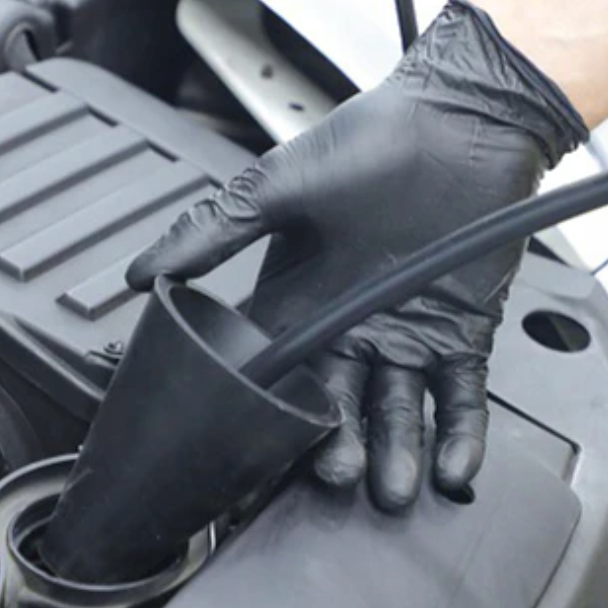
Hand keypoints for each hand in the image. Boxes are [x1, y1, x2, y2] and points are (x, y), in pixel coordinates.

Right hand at [128, 0, 584, 510]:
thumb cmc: (369, 139)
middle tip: (335, 477)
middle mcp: (352, 326)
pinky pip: (461, 398)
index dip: (267, 416)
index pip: (275, 374)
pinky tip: (451, 472)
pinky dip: (460, 437)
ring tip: (388, 490)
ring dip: (395, 455)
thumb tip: (143, 274)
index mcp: (300, 299)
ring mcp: (410, 334)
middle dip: (336, 448)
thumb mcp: (277, 186)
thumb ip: (212, 232)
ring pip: (398, 413)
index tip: (257, 455)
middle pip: (338, 408)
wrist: (460, 117)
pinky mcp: (464, 332)